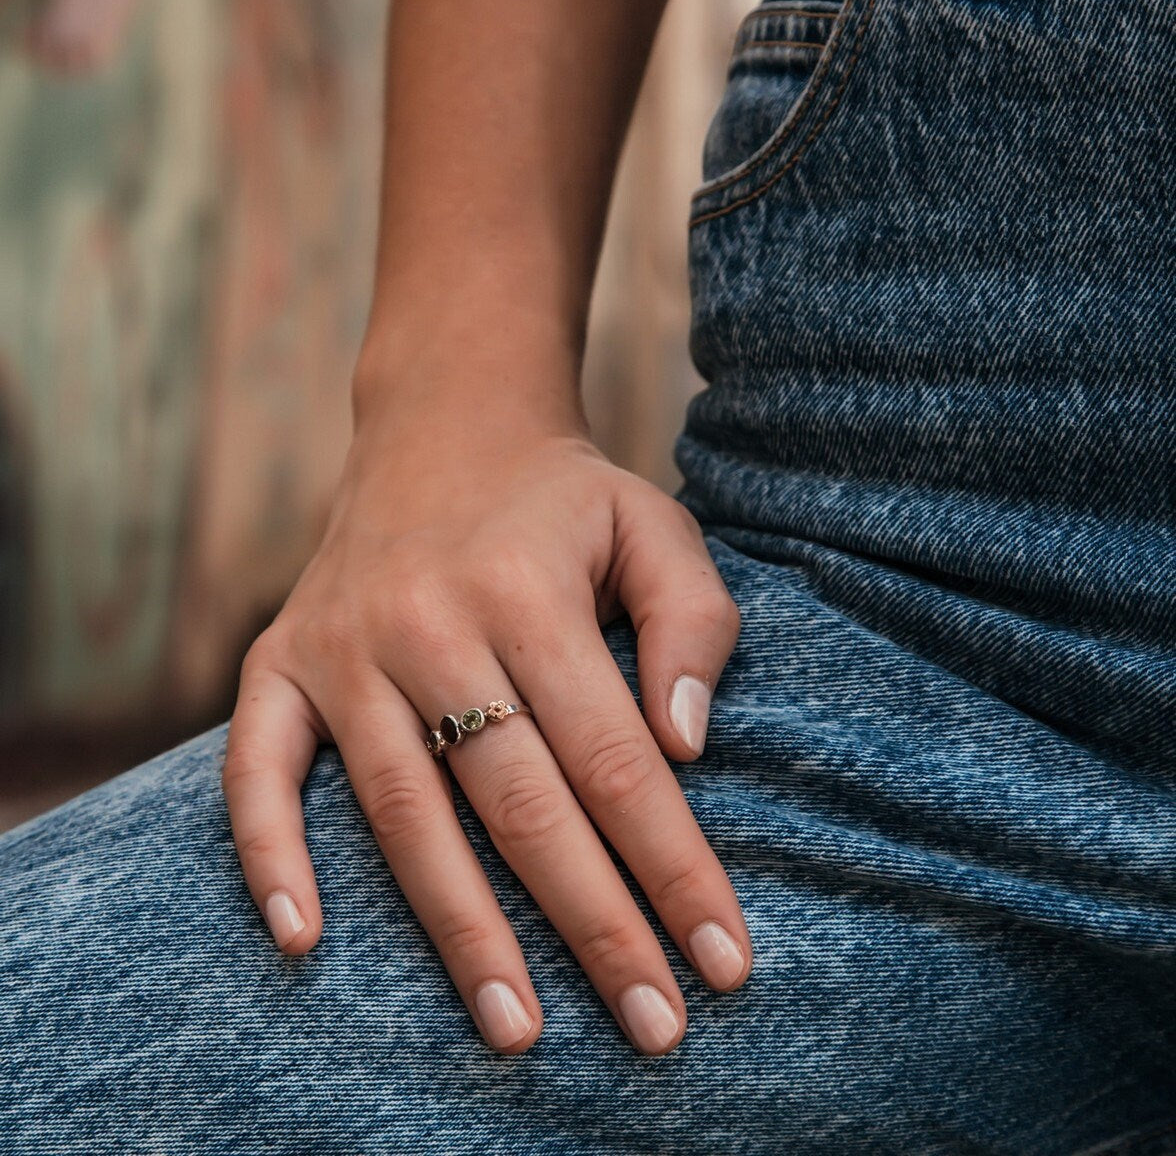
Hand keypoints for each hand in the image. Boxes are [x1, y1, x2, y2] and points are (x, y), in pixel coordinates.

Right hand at [222, 398, 748, 1055]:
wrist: (443, 425)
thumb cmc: (562, 498)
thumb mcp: (654, 526)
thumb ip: (693, 624)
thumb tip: (684, 750)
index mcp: (528, 592)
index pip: (616, 761)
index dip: (674, 867)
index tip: (721, 958)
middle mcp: (427, 623)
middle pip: (519, 805)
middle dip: (594, 925)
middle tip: (652, 1027)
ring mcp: (342, 648)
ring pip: (404, 812)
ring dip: (460, 931)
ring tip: (518, 1030)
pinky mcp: (279, 661)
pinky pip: (258, 767)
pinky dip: (270, 853)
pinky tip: (302, 941)